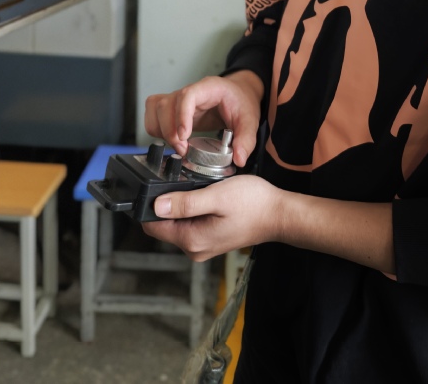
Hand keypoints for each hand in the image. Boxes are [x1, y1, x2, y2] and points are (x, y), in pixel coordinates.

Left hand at [142, 175, 281, 260]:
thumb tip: (156, 205)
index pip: (153, 226)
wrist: (278, 214)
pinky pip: (191, 222)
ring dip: (181, 203)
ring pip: (177, 221)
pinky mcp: (211, 238)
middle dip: (168, 201)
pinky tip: (207, 195)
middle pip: (164, 224)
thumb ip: (186, 202)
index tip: (155, 185)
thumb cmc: (253, 204)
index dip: (149, 205)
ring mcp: (203, 245)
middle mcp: (194, 248)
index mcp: (192, 239)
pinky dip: (193, 207)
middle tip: (184, 180)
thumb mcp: (216, 196)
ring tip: (199, 187)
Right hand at [144, 71, 262, 166]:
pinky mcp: (172, 108)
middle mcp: (190, 91)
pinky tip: (171, 140)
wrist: (238, 94)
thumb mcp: (250, 119)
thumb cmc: (241, 102)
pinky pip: (153, 113)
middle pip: (166, 104)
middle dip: (170, 131)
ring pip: (156, 108)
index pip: (188, 95)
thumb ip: (246, 139)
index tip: (184, 136)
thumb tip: (238, 159)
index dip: (182, 115)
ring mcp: (178, 99)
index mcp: (209, 88)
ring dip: (161, 131)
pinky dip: (155, 129)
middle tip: (184, 150)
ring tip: (178, 146)